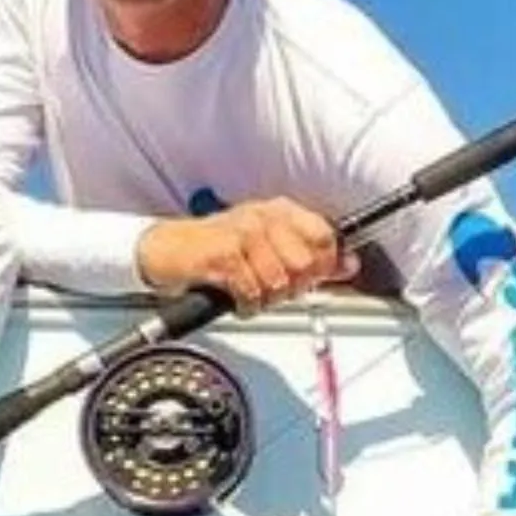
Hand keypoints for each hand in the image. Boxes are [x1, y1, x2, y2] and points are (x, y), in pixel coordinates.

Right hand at [137, 198, 357, 315]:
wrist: (167, 250)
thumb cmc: (217, 250)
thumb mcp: (268, 247)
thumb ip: (310, 257)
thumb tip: (348, 266)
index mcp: (281, 211)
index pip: (324, 237)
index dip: (322, 267)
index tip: (308, 280)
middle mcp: (264, 217)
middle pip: (303, 264)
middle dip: (290, 289)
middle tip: (271, 290)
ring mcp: (243, 234)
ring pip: (277, 282)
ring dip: (264, 299)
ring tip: (250, 294)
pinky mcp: (222, 254)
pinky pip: (250, 291)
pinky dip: (244, 304)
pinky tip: (235, 298)